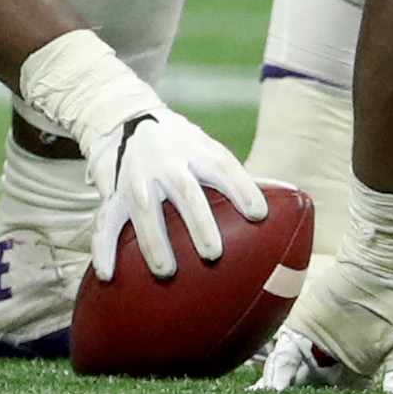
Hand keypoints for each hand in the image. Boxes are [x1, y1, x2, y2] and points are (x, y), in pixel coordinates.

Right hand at [86, 109, 265, 280]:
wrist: (129, 118)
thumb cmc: (183, 146)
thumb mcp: (208, 149)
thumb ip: (237, 178)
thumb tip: (289, 201)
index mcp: (196, 150)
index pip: (223, 166)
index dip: (242, 188)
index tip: (260, 215)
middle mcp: (166, 160)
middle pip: (184, 190)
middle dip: (198, 222)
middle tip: (212, 254)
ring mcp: (137, 175)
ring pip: (143, 208)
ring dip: (153, 240)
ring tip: (166, 272)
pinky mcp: (113, 191)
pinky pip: (104, 220)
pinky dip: (102, 247)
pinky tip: (106, 275)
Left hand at [255, 259, 392, 392]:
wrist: (389, 261)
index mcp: (358, 367)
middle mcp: (333, 356)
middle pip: (311, 389)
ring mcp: (316, 340)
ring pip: (294, 374)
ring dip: (282, 392)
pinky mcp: (302, 323)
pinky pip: (285, 351)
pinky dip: (279, 371)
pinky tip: (274, 388)